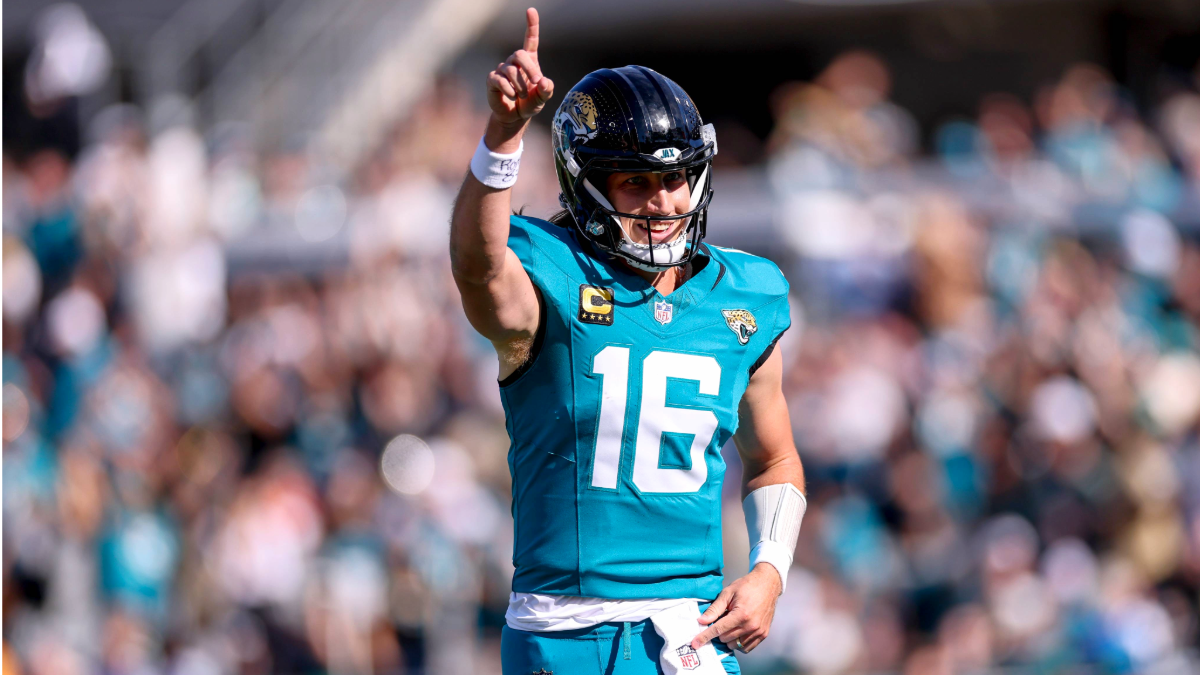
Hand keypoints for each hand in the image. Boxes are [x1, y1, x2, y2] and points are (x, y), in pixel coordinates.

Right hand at [486, 8, 554, 133]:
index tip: (531, 10)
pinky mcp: (492, 80)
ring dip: (520, 85)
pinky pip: (499, 80)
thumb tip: (543, 81)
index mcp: (529, 61)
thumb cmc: (530, 103)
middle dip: (529, 68)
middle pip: (519, 54)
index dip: (531, 25)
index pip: (530, 39)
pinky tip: (512, 96)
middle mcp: (514, 62)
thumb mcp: (543, 98)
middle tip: (536, 82)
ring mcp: (502, 70)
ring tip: (523, 96)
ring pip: (510, 70)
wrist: (515, 117)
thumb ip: (547, 90)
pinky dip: (509, 90)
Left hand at [690, 563, 781, 653]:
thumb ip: (714, 609)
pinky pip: (746, 648)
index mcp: (741, 614)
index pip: (718, 630)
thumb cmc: (746, 586)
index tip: (695, 644)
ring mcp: (758, 632)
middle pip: (725, 638)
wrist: (768, 584)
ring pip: (735, 645)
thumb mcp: (727, 593)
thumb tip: (701, 621)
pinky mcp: (763, 634)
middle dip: (719, 631)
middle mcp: (750, 626)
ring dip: (729, 638)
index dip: (704, 637)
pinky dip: (739, 642)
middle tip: (723, 618)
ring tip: (732, 623)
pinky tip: (738, 631)